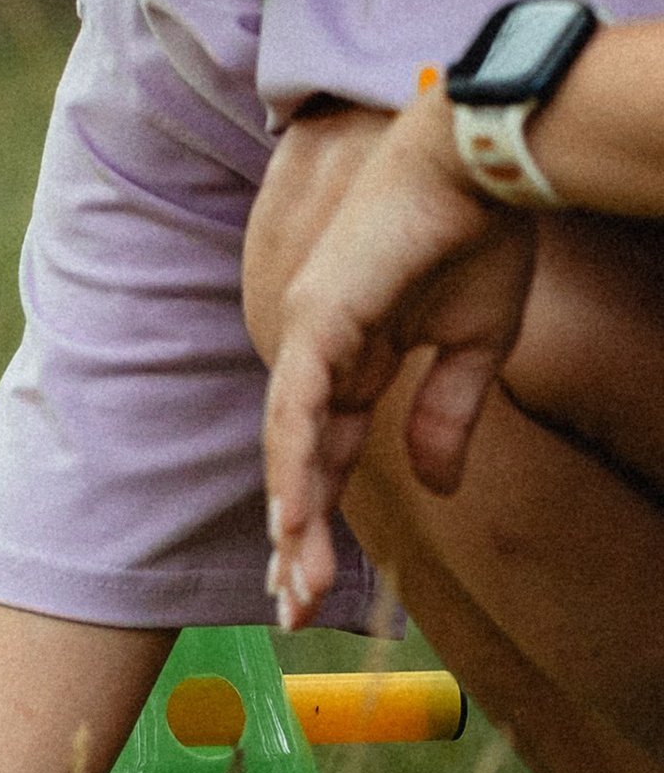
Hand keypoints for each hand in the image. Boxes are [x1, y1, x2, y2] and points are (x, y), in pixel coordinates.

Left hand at [261, 91, 537, 625]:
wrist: (481, 166)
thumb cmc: (479, 237)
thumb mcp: (472, 348)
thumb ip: (446, 415)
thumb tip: (435, 484)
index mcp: (355, 361)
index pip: (326, 454)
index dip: (321, 516)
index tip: (316, 580)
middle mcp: (319, 355)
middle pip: (298, 464)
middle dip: (295, 538)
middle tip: (290, 606)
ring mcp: (309, 337)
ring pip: (290, 449)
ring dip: (293, 520)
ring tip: (292, 585)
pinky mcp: (317, 322)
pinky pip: (297, 409)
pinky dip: (292, 464)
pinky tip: (291, 518)